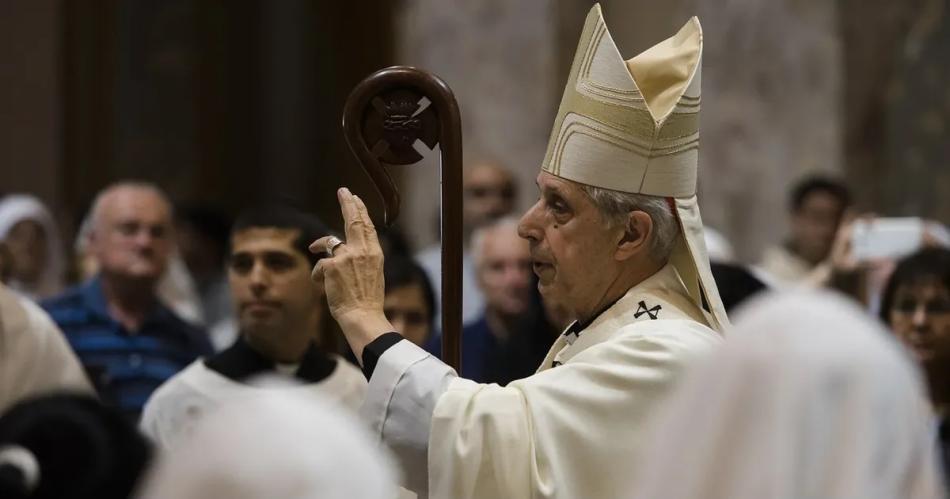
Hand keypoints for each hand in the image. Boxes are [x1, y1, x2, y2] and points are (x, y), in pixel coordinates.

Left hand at [310, 188, 393, 358]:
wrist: (362, 317)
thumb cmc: (367, 301)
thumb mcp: (371, 275)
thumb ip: (360, 259)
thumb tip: (342, 249)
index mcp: (374, 254)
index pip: (367, 227)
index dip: (360, 211)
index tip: (356, 198)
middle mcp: (362, 251)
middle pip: (353, 221)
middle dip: (348, 204)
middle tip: (343, 191)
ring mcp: (347, 257)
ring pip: (329, 241)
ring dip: (319, 243)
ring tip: (314, 246)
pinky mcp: (332, 265)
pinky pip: (319, 264)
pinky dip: (318, 274)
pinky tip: (320, 284)